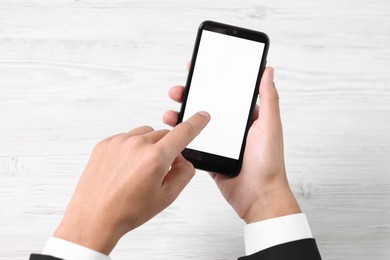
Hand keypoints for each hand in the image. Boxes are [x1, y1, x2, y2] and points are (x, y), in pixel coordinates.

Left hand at [54, 112, 209, 254]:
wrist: (93, 218)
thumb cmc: (127, 211)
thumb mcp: (166, 197)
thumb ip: (183, 174)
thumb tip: (184, 161)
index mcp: (155, 158)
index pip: (183, 133)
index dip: (196, 123)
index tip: (202, 116)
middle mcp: (137, 144)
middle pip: (164, 135)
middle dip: (167, 149)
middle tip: (159, 171)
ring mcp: (119, 142)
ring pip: (145, 134)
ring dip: (149, 146)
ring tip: (139, 170)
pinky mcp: (105, 144)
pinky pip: (127, 138)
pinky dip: (131, 148)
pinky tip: (125, 168)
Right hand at [163, 67, 300, 223]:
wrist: (258, 196)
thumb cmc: (268, 162)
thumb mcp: (270, 125)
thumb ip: (268, 98)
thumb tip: (268, 72)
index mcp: (245, 117)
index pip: (225, 93)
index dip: (211, 80)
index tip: (197, 69)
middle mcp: (231, 128)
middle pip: (206, 106)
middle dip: (190, 96)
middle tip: (177, 91)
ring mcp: (219, 143)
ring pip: (196, 124)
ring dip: (181, 116)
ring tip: (170, 112)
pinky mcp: (210, 157)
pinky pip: (193, 144)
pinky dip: (182, 136)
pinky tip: (172, 131)